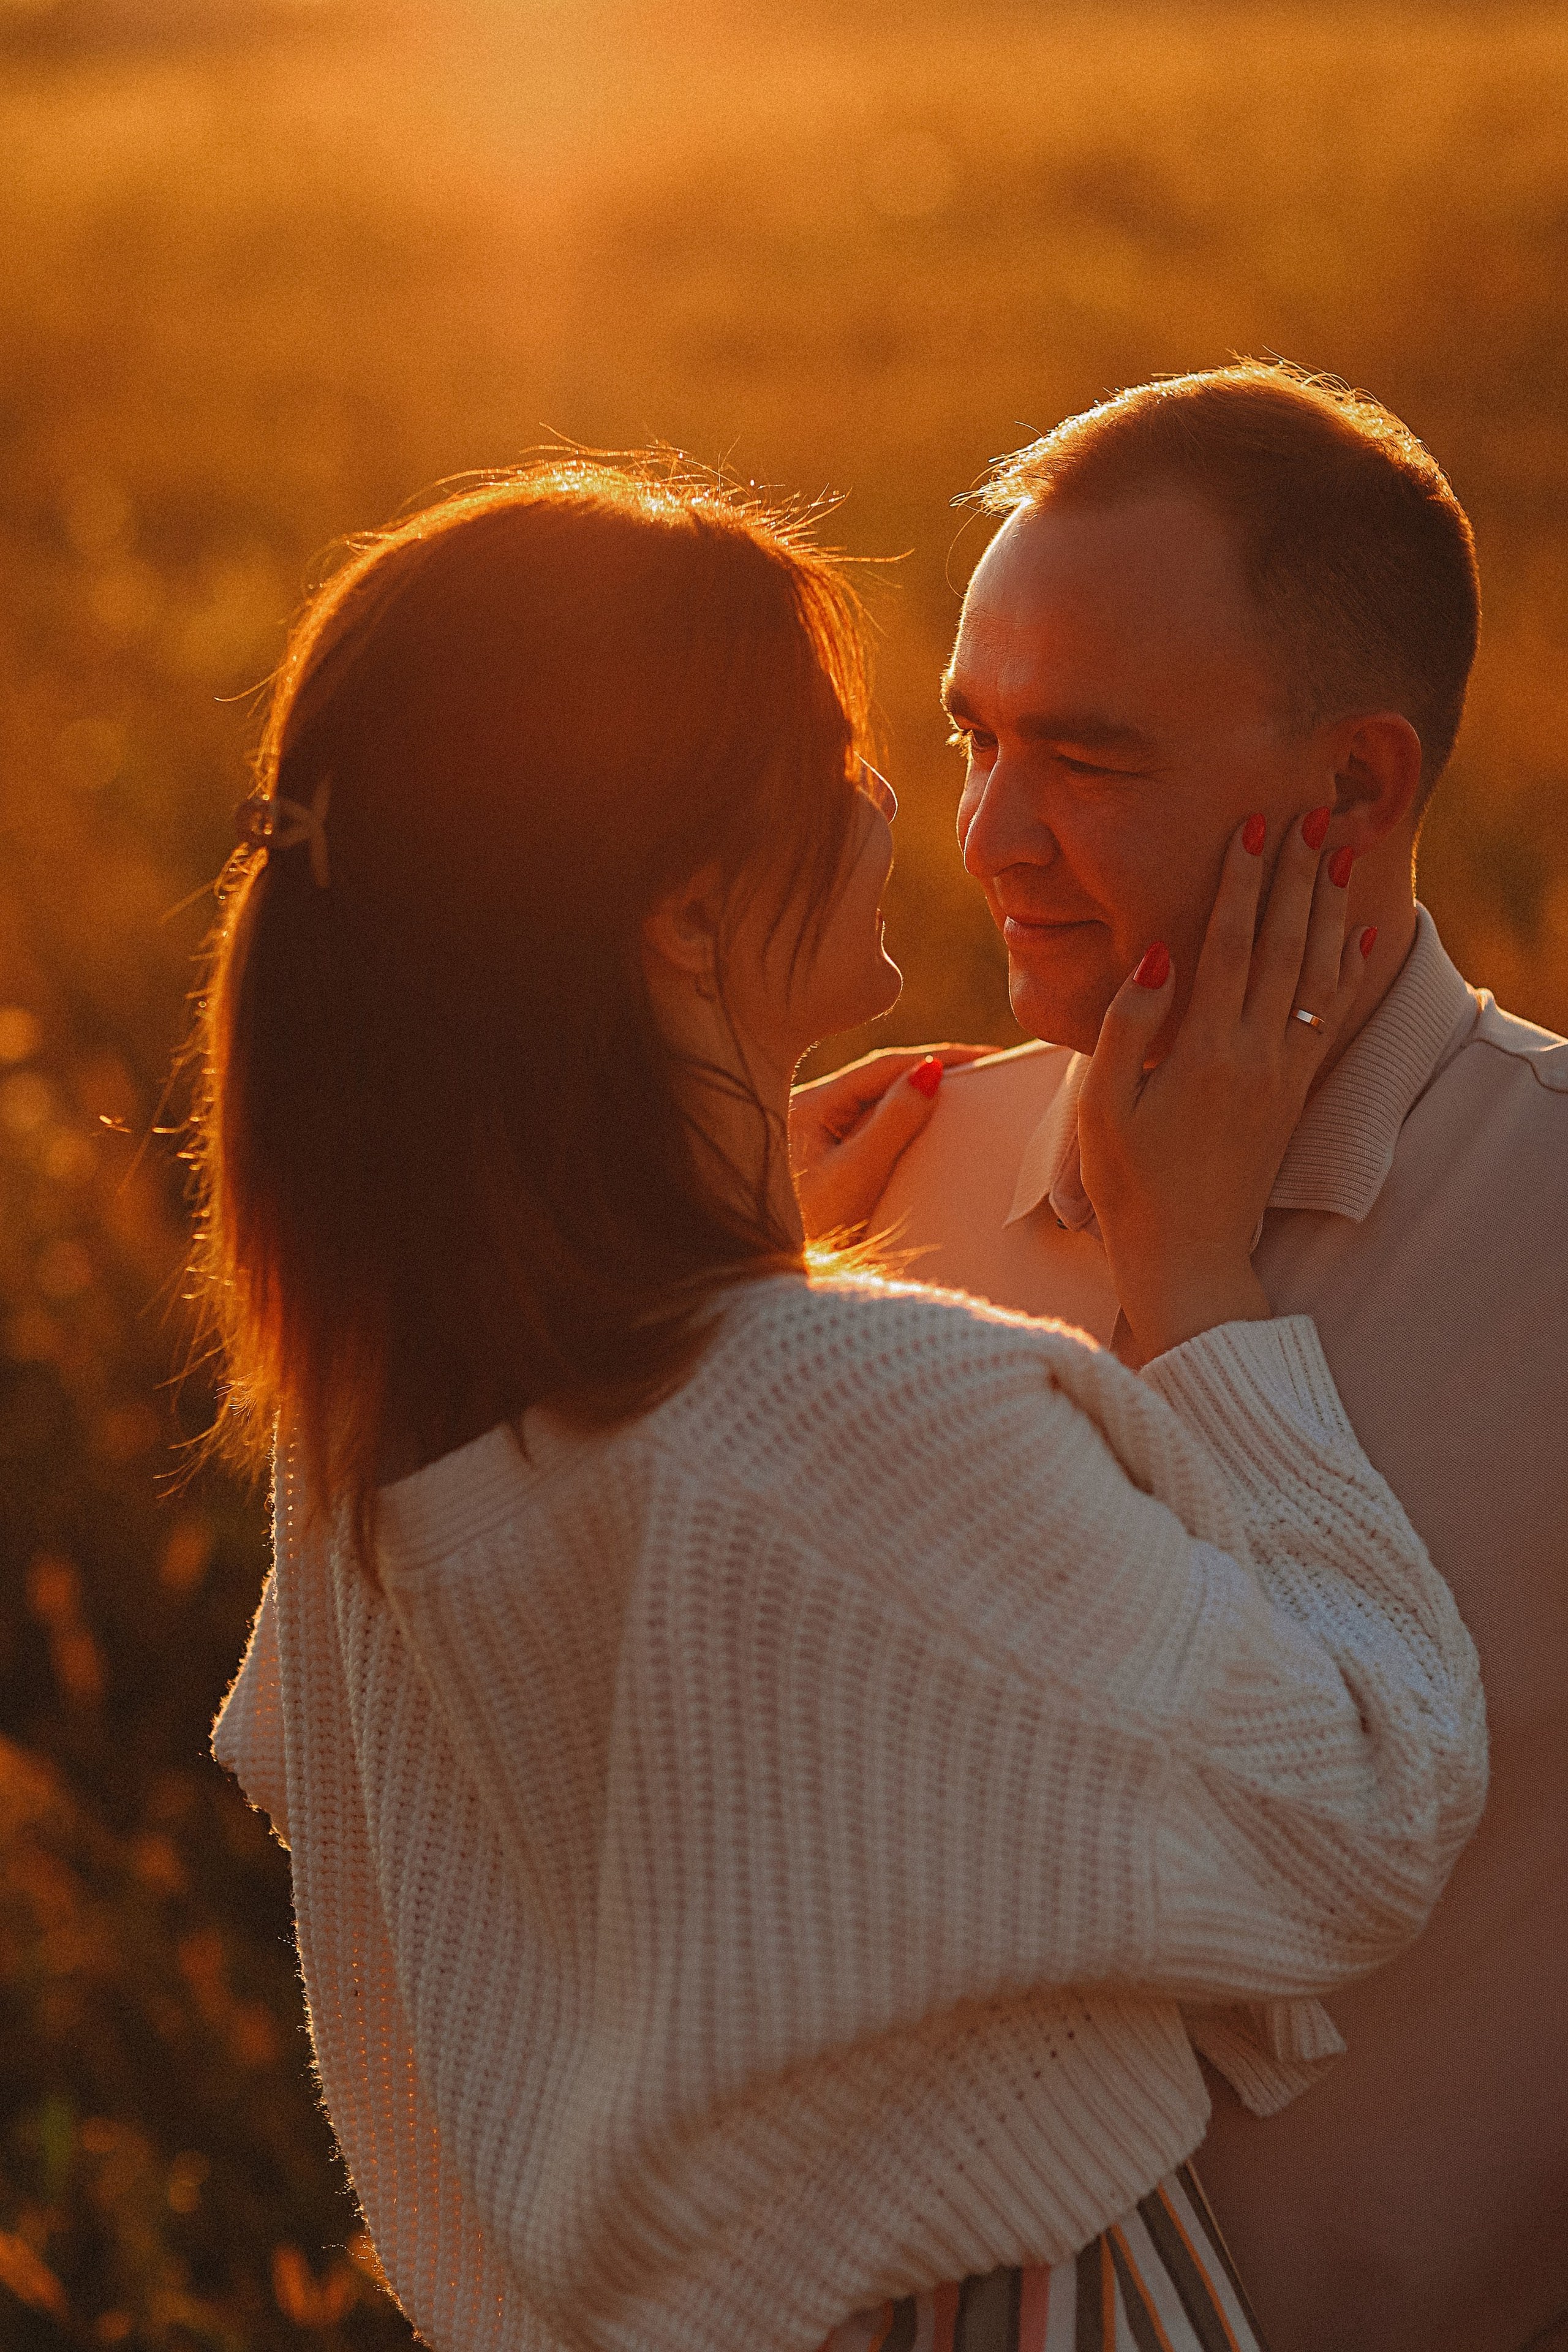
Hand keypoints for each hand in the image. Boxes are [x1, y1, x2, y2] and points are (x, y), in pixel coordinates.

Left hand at [790, 1044, 993, 1240]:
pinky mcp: (820, 1159)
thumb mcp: (857, 1175)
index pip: (884, 1066)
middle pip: (879, 1081)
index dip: (938, 1057)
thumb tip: (929, 1072)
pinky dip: (900, 1127)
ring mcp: (812, 1135)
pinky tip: (926, 1130)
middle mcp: (807, 1111)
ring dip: (916, 1100)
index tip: (985, 1056)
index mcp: (810, 1104)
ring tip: (964, 1096)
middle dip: (930, 1073)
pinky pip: (868, 1131)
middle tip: (983, 1071)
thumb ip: (894, 1122)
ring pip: (874, 1105)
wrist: (774, 1270)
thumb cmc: (808, 1227)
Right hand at [1079, 811, 1368, 1363]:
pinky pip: (1329, 1015)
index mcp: (1204, 1052)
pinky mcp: (1294, 1093)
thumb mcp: (1103, 1107)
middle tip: (1306, 817)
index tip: (1250, 830)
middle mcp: (1255, 1055)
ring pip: (1315, 973)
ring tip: (1338, 854)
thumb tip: (1157, 958)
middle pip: (1281, 947)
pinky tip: (1363, 933)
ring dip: (1326, 909)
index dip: (1239, 885)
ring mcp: (1282, 1074)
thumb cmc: (1131, 1184)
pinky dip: (1348, 968)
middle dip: (1293, 878)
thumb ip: (1127, 1029)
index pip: (1226, 947)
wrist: (1188, 1253)